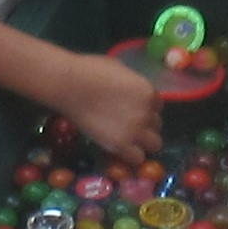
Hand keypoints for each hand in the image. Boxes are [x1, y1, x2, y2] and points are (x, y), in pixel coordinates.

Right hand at [51, 50, 167, 162]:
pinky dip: (131, 156)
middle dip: (145, 126)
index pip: (157, 107)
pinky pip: (137, 158)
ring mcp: (135, 131)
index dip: (146, 109)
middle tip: (128, 125)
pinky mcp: (121, 145)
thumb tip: (130, 91)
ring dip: (142, 143)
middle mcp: (147, 113)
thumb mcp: (120, 70)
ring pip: (154, 144)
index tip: (133, 111)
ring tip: (127, 140)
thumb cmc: (90, 71)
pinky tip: (120, 149)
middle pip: (157, 126)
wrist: (70, 85)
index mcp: (148, 92)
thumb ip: (132, 84)